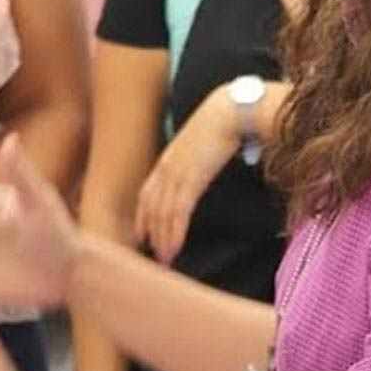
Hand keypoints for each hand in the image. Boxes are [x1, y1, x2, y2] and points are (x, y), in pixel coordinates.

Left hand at [136, 87, 241, 265]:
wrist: (228, 112)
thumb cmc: (220, 126)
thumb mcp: (199, 147)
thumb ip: (194, 163)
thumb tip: (199, 173)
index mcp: (166, 161)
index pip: (147, 194)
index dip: (143, 216)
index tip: (142, 235)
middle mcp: (165, 169)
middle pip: (151, 208)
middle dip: (151, 233)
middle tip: (153, 255)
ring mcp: (175, 174)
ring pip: (162, 214)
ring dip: (163, 239)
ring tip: (165, 258)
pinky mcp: (190, 179)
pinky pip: (178, 212)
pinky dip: (174, 232)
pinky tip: (175, 247)